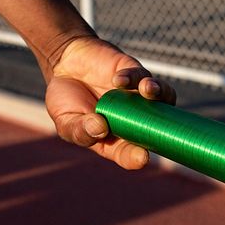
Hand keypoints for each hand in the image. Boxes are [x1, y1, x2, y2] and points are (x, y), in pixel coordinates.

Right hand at [45, 36, 176, 168]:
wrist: (63, 67)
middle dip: (157, 127)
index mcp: (114, 139)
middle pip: (154, 126)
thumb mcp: (64, 121)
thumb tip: (100, 128)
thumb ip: (79, 129)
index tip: (141, 158)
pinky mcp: (132, 72)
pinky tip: (118, 80)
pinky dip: (132, 76)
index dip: (136, 157)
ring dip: (159, 93)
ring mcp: (135, 95)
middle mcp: (131, 119)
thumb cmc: (66, 101)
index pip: (129, 153)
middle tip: (152, 128)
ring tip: (146, 90)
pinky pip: (140, 74)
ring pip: (161, 96)